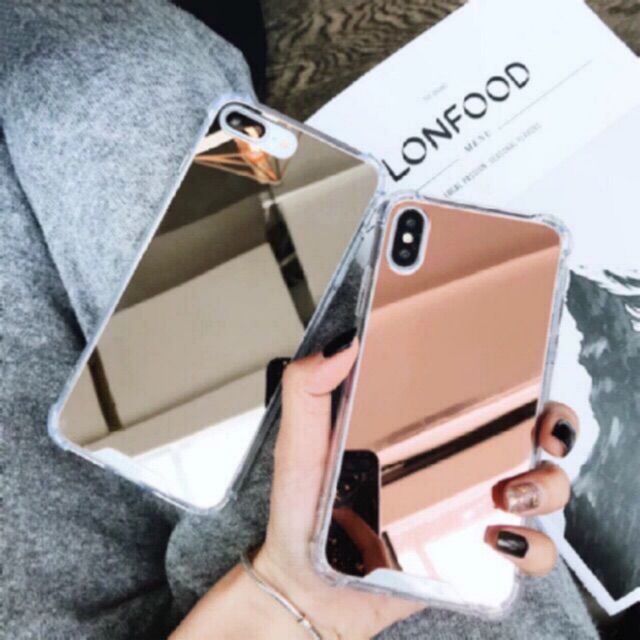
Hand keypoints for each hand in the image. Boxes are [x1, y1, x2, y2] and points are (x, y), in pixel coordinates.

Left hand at [172, 334, 578, 638]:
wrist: (309, 587)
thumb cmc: (303, 514)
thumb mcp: (299, 447)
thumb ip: (307, 392)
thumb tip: (342, 345)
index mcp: (419, 433)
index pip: (478, 396)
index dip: (516, 383)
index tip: (526, 377)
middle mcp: (452, 467)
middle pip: (527, 438)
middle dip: (552, 430)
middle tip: (541, 437)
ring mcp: (466, 511)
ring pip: (542, 490)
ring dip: (546, 486)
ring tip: (509, 494)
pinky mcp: (473, 558)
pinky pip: (529, 552)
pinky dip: (534, 546)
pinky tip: (498, 539)